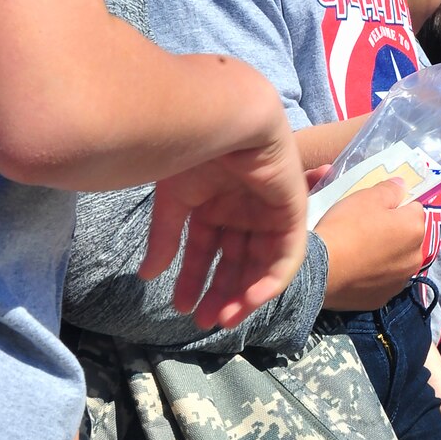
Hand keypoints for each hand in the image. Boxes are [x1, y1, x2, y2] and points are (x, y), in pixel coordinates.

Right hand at [142, 118, 307, 329]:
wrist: (223, 118)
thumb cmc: (193, 149)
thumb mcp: (174, 202)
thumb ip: (165, 239)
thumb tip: (147, 276)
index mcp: (214, 203)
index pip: (206, 250)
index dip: (193, 280)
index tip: (181, 307)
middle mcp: (243, 209)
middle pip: (235, 261)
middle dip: (220, 292)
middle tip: (204, 321)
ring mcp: (269, 210)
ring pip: (260, 262)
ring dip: (244, 293)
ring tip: (224, 318)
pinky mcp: (293, 209)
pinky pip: (287, 253)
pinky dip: (271, 280)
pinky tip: (250, 299)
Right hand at [316, 180, 427, 309]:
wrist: (321, 270)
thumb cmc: (346, 227)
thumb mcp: (366, 197)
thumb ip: (390, 189)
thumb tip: (402, 186)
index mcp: (416, 229)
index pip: (414, 209)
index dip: (395, 206)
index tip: (376, 209)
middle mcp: (415, 257)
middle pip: (407, 237)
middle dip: (393, 232)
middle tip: (365, 229)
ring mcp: (400, 281)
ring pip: (396, 260)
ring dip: (385, 255)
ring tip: (358, 251)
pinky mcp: (382, 298)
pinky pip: (381, 280)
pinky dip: (373, 275)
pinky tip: (355, 269)